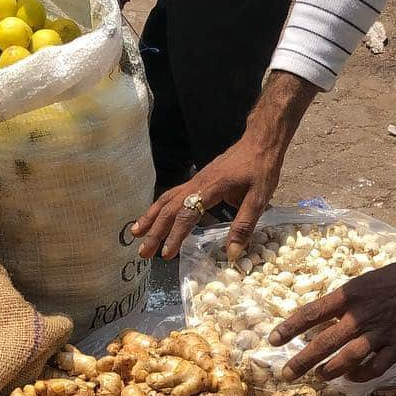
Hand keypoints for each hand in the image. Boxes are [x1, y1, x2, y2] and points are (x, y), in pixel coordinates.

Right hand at [132, 135, 281, 260]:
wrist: (259, 141)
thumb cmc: (260, 169)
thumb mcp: (259, 198)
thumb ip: (244, 225)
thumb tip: (231, 253)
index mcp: (211, 187)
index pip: (187, 213)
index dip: (176, 234)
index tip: (167, 254)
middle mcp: (197, 183)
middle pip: (170, 208)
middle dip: (155, 231)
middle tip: (143, 253)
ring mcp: (194, 180)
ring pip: (166, 199)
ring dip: (150, 218)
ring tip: (135, 234)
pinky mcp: (196, 180)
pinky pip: (172, 195)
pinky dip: (159, 208)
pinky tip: (152, 218)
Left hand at [269, 261, 395, 382]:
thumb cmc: (394, 279)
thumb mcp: (361, 282)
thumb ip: (341, 302)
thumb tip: (318, 321)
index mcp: (349, 295)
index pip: (312, 312)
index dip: (290, 327)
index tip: (273, 339)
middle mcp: (361, 316)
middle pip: (325, 342)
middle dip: (302, 361)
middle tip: (286, 374)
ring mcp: (380, 334)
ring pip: (348, 359)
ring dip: (329, 371)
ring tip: (319, 376)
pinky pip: (375, 368)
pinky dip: (360, 375)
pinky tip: (351, 376)